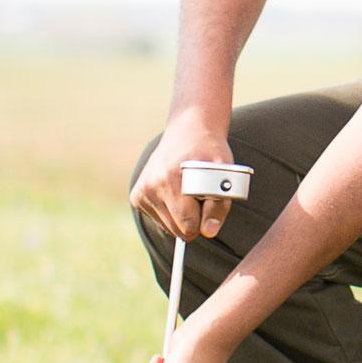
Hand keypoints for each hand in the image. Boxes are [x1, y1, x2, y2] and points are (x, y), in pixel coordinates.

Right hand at [130, 114, 235, 240]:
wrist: (189, 130)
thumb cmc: (210, 152)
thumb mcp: (224, 175)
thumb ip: (219, 206)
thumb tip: (209, 231)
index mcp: (171, 180)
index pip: (188, 226)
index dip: (205, 219)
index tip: (208, 200)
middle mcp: (151, 186)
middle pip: (177, 230)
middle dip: (192, 218)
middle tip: (198, 193)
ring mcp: (142, 190)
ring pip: (167, 227)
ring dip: (180, 215)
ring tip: (186, 190)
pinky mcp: (137, 195)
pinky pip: (157, 219)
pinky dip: (169, 211)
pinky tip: (174, 191)